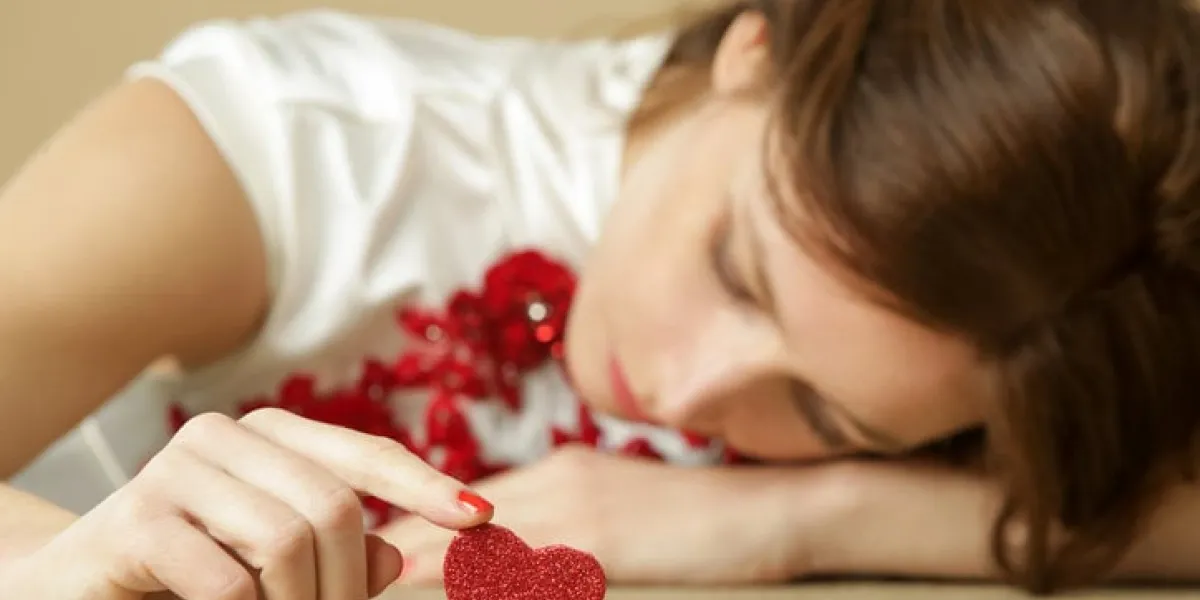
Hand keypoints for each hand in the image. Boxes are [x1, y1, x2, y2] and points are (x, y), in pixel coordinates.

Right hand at [8, 408, 493, 599]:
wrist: (74, 591)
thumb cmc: (185, 575)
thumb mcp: (271, 564)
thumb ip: (336, 554)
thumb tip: (398, 552)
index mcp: (271, 437)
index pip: (365, 456)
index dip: (424, 486)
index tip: (478, 518)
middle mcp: (229, 437)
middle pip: (334, 507)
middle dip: (345, 583)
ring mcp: (180, 469)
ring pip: (289, 540)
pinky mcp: (140, 518)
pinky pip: (229, 581)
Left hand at [379, 445, 853, 584]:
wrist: (778, 506)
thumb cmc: (701, 518)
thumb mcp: (619, 512)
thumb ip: (561, 524)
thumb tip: (502, 553)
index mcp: (556, 473)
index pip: (461, 506)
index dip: (409, 530)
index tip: (360, 554)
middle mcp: (554, 482)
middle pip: (453, 523)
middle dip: (397, 552)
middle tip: (346, 574)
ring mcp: (574, 508)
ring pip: (472, 547)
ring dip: (420, 572)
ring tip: (367, 583)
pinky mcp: (600, 539)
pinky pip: (519, 572)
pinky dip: (475, 586)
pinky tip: (440, 587)